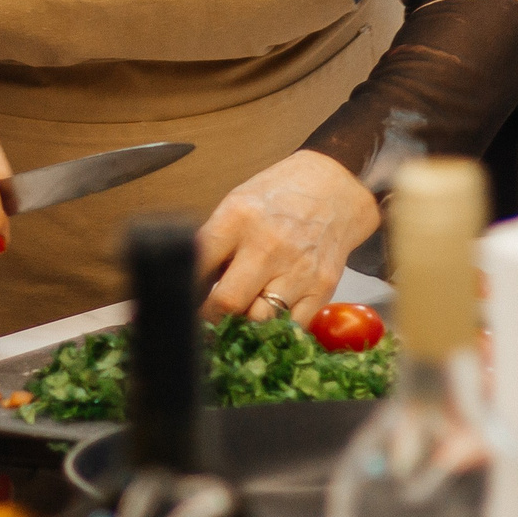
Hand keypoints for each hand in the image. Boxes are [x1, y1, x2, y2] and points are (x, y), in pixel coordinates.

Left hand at [197, 148, 380, 327]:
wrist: (334, 186)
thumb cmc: (278, 195)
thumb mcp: (237, 203)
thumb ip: (216, 243)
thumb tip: (193, 286)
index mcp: (238, 217)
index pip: (199, 266)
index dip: (186, 291)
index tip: (183, 302)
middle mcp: (268, 244)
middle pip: (228, 302)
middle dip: (211, 318)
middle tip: (207, 321)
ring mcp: (298, 268)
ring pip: (259, 321)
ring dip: (245, 326)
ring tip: (239, 320)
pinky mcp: (323, 287)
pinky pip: (292, 327)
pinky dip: (277, 330)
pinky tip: (270, 319)